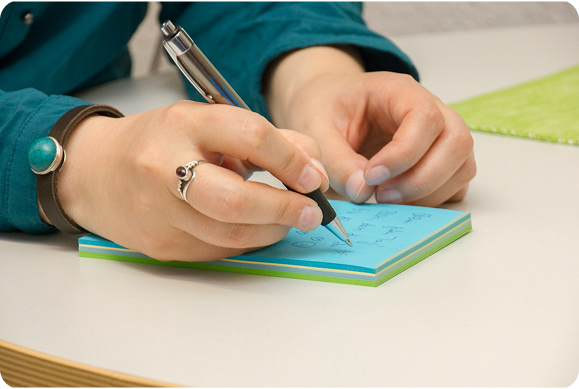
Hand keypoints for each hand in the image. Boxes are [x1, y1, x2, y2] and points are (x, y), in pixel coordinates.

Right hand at [56, 101, 328, 261]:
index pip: (250, 136)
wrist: (96, 173)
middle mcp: (164, 168)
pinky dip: (246, 242)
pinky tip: (253, 229)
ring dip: (272, 231)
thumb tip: (313, 170)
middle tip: (312, 212)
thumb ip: (265, 140)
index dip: (291, 160)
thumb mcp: (208, 123)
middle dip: (285, 209)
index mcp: (183, 125)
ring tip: (288, 220)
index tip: (313, 177)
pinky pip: (218, 251)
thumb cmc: (161, 142)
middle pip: (237, 201)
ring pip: (231, 237)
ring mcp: (159, 214)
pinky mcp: (161, 246)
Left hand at [266, 46, 475, 205]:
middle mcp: (430, 109)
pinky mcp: (440, 161)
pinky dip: (434, 199)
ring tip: (385, 198)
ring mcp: (440, 136)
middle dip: (422, 178)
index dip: (404, 153)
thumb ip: (336, 160)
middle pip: (457, 141)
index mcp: (399, 91)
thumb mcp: (316, 128)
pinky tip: (399, 200)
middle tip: (381, 195)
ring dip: (429, 192)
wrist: (328, 107)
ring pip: (462, 166)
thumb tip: (362, 192)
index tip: (371, 176)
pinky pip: (455, 183)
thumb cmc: (325, 108)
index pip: (425, 117)